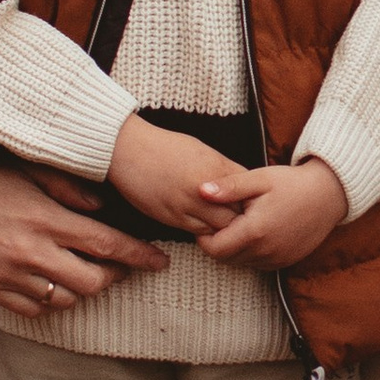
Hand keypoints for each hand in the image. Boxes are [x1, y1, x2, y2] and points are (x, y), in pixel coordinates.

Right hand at [0, 145, 160, 314]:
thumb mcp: (30, 169)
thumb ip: (70, 190)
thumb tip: (103, 210)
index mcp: (45, 218)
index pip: (107, 245)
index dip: (139, 256)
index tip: (159, 261)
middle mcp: (29, 251)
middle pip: (93, 282)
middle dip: (115, 276)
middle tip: (119, 265)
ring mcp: (7, 275)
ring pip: (66, 300)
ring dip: (83, 288)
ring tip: (86, 271)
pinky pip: (34, 309)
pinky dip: (52, 301)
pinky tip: (53, 283)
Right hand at [109, 115, 241, 231]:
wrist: (128, 150)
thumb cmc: (164, 146)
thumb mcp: (201, 150)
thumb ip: (223, 169)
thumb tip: (241, 183)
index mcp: (216, 167)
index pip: (248, 190)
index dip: (251, 196)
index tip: (249, 198)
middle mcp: (205, 189)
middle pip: (238, 213)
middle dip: (241, 215)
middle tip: (239, 215)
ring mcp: (188, 205)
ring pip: (220, 228)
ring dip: (223, 226)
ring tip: (221, 220)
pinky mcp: (173, 218)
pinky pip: (199, 232)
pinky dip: (205, 230)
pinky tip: (203, 223)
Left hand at [191, 157, 349, 267]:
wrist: (330, 194)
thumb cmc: (293, 183)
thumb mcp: (259, 179)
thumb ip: (229, 187)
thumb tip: (201, 190)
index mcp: (255, 231)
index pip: (214, 249)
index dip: (204, 237)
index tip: (208, 220)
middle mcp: (265, 251)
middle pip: (225, 259)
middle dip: (218, 243)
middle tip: (223, 220)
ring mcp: (277, 259)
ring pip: (241, 263)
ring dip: (235, 249)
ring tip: (241, 224)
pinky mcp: (286, 262)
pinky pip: (258, 264)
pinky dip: (251, 252)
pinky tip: (257, 232)